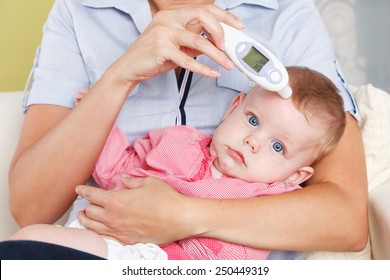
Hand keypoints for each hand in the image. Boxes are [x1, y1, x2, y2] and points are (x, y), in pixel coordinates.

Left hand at [75, 176, 190, 244]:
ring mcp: (119, 231)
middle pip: (90, 212)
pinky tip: (98, 230)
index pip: (92, 195)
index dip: (83, 191)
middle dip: (85, 206)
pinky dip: (98, 233)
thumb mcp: (148, 182)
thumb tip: (123, 179)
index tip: (78, 188)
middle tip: (85, 203)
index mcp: (116, 200)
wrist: (180, 218)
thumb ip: (131, 181)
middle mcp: (113, 217)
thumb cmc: (165, 198)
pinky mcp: (127, 241)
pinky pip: (106, 238)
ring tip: (83, 217)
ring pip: (94, 228)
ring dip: (86, 221)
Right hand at [108, 4, 243, 87]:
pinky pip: (187, 59)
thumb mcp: (177, 45)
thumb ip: (195, 42)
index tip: (238, 26)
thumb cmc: (153, 56)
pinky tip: (213, 73)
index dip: (224, 17)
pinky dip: (203, 68)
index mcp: (173, 14)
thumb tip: (218, 45)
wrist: (129, 68)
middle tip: (228, 47)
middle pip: (203, 15)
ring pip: (198, 40)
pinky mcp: (160, 49)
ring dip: (217, 55)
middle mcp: (168, 19)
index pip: (204, 9)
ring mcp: (163, 32)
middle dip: (221, 31)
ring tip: (227, 64)